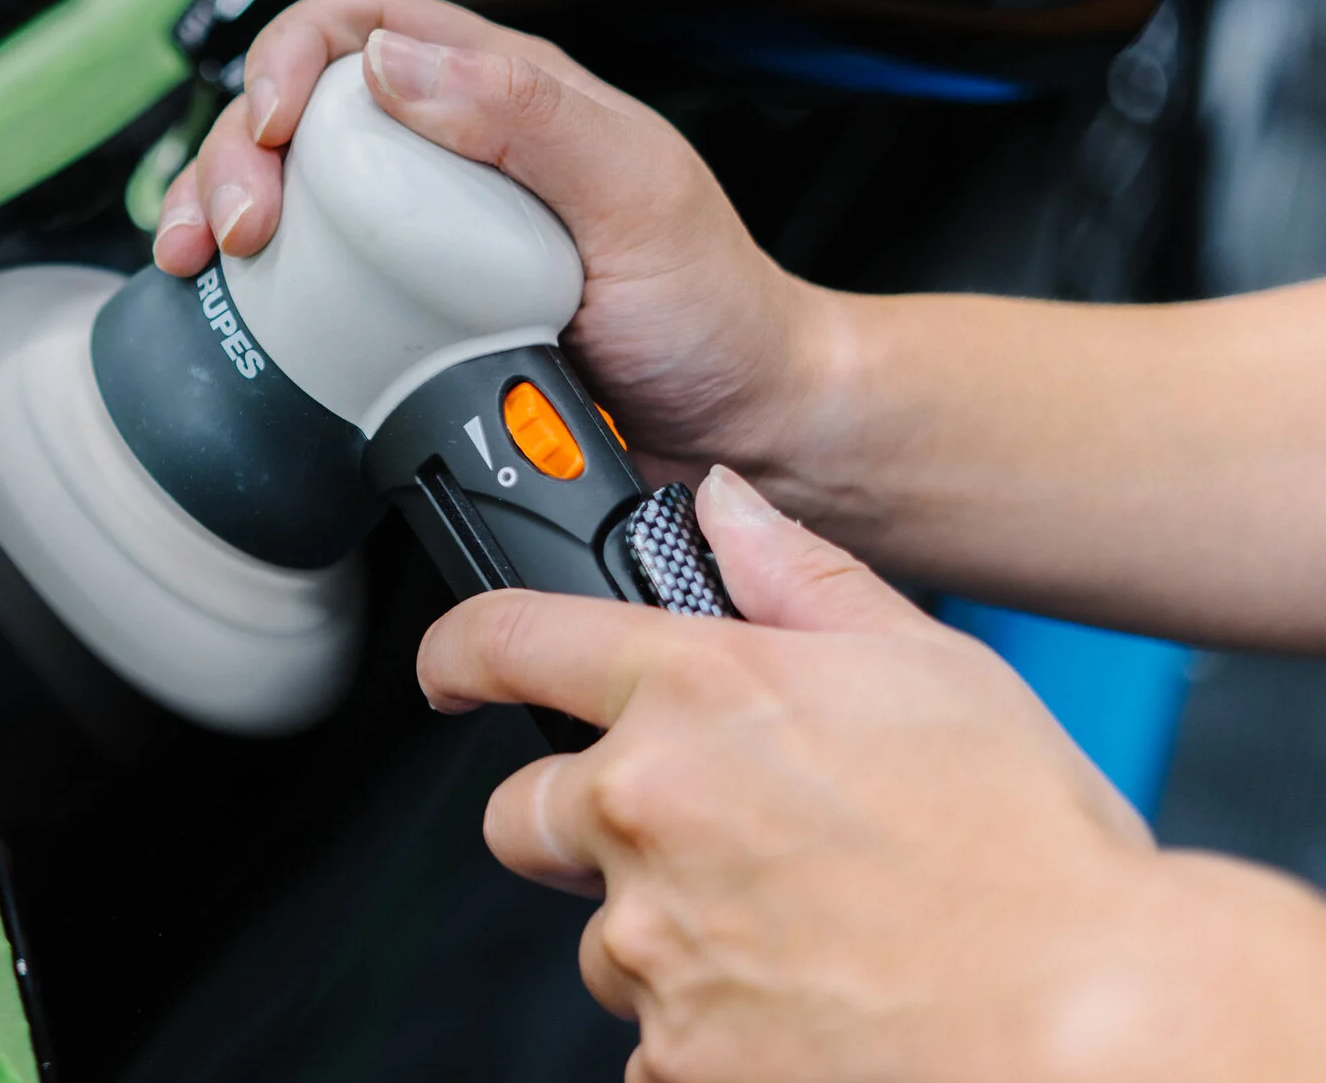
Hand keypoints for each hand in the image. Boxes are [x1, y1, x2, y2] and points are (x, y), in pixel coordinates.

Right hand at [155, 0, 829, 480]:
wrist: (737, 434)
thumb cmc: (711, 308)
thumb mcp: (637, 190)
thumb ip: (527, 114)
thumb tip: (395, 63)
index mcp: (499, 92)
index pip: (357, 24)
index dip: (290, 57)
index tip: (273, 127)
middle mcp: (442, 154)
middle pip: (293, 109)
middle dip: (233, 149)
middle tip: (240, 224)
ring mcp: (411, 239)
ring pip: (280, 192)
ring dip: (217, 210)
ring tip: (204, 258)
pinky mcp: (393, 319)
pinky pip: (297, 286)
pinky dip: (243, 288)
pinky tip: (226, 306)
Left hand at [415, 466, 1325, 1081]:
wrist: (1089, 1029)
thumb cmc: (1030, 858)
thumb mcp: (931, 670)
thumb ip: (803, 580)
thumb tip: (727, 507)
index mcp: (697, 696)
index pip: (512, 640)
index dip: (459, 649)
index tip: (446, 668)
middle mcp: (646, 813)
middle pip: (524, 812)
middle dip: (579, 824)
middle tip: (694, 840)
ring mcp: (650, 943)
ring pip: (600, 936)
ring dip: (662, 933)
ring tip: (794, 932)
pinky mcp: (670, 1054)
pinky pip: (651, 1038)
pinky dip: (706, 1026)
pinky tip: (801, 1005)